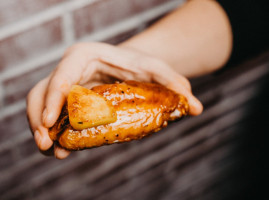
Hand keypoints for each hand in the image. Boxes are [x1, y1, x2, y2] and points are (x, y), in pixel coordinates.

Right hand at [27, 42, 202, 158]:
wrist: (131, 66)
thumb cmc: (141, 65)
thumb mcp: (158, 70)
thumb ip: (176, 85)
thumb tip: (197, 108)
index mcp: (87, 55)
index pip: (64, 72)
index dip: (55, 95)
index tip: (53, 119)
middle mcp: (71, 69)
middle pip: (43, 91)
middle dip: (41, 117)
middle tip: (48, 144)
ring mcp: (67, 85)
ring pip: (42, 105)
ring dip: (43, 129)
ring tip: (53, 152)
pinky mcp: (68, 100)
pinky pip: (53, 115)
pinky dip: (53, 132)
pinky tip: (61, 149)